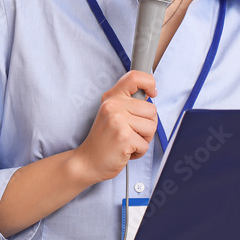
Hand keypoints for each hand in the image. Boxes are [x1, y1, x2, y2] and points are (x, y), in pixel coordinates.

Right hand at [75, 70, 157, 184]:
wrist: (87, 162)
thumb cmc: (103, 140)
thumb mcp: (111, 114)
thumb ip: (127, 103)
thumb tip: (149, 95)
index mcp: (111, 98)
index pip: (135, 77)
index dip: (149, 82)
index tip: (152, 93)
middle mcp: (113, 106)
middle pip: (152, 109)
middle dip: (147, 125)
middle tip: (131, 132)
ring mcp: (118, 121)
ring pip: (152, 127)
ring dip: (144, 139)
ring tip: (128, 141)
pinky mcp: (124, 138)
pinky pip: (146, 144)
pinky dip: (139, 152)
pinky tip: (125, 151)